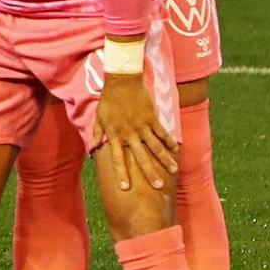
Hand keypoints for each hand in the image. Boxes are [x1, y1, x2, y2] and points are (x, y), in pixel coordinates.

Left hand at [91, 71, 178, 192]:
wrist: (122, 82)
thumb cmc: (108, 99)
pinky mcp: (152, 118)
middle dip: (150, 173)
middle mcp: (129, 134)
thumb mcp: (99, 117)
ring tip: (173, 171)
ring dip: (165, 160)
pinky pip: (162, 133)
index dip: (121, 173)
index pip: (117, 159)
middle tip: (158, 187)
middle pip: (140, 157)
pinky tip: (176, 150)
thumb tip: (93, 149)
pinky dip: (169, 141)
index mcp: (115, 135)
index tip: (125, 188)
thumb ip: (97, 134)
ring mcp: (142, 127)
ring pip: (155, 147)